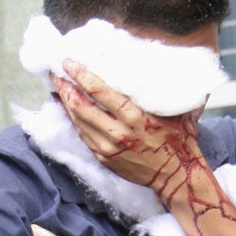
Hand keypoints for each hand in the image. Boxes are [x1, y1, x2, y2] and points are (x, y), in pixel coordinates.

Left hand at [51, 62, 206, 194]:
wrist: (176, 175)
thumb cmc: (180, 139)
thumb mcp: (177, 110)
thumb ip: (167, 89)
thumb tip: (168, 61)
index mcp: (135, 117)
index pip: (98, 91)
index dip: (80, 74)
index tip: (69, 63)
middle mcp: (118, 133)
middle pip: (80, 106)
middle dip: (64, 87)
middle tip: (55, 73)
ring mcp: (108, 148)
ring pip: (78, 121)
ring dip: (65, 103)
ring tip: (58, 88)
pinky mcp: (104, 158)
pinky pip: (83, 135)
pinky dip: (74, 120)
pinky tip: (69, 110)